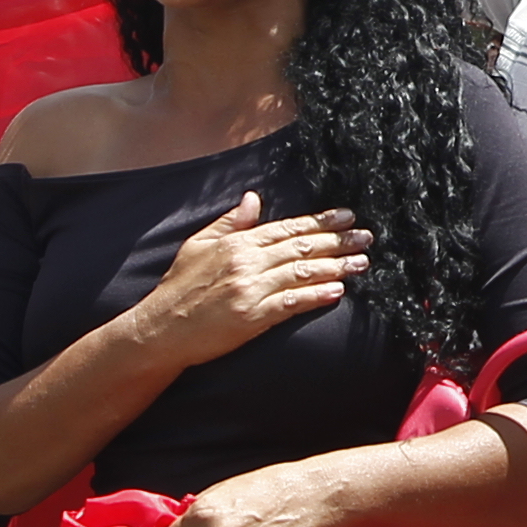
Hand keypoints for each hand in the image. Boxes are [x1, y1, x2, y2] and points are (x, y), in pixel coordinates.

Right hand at [137, 191, 370, 364]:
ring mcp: (251, 289)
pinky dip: (316, 296)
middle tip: (365, 237)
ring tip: (362, 263)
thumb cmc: (178, 288)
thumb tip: (254, 198)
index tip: (346, 216)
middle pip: (301, 248)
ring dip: (336, 267)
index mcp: (237, 243)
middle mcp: (247, 262)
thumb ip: (230, 222)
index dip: (319, 222)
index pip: (287, 228)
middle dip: (337, 241)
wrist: (161, 329)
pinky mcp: (252, 317)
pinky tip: (338, 291)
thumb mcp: (199, 245)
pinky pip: (291, 303)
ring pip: (302, 273)